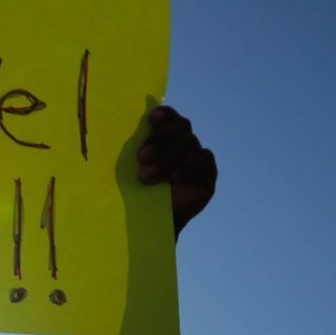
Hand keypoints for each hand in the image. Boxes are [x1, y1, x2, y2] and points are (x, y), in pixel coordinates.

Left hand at [136, 105, 216, 235]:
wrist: (150, 220)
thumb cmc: (136, 190)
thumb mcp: (129, 167)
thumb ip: (133, 145)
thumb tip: (127, 120)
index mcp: (165, 136)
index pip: (170, 116)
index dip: (164, 114)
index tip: (152, 119)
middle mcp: (183, 142)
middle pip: (181, 126)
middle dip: (161, 138)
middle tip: (142, 157)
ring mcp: (197, 156)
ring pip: (189, 142)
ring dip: (167, 159)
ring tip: (147, 178)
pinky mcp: (208, 173)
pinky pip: (203, 161)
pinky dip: (188, 167)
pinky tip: (174, 179)